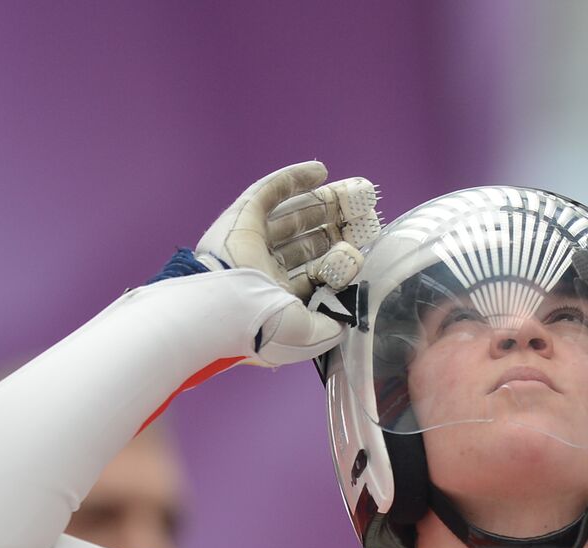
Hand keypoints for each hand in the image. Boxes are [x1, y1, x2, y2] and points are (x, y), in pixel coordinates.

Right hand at [195, 161, 380, 365]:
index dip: (340, 260)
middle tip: (364, 216)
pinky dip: (293, 179)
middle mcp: (265, 269)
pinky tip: (321, 171)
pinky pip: (268, 192)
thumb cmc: (263, 327)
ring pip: (291, 216)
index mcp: (278, 298)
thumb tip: (346, 318)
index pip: (314, 273)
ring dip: (323, 203)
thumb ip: (329, 327)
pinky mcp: (240, 217)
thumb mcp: (306, 337)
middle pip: (306, 241)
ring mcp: (252, 241)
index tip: (364, 247)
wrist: (223, 308)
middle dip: (336, 228)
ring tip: (355, 192)